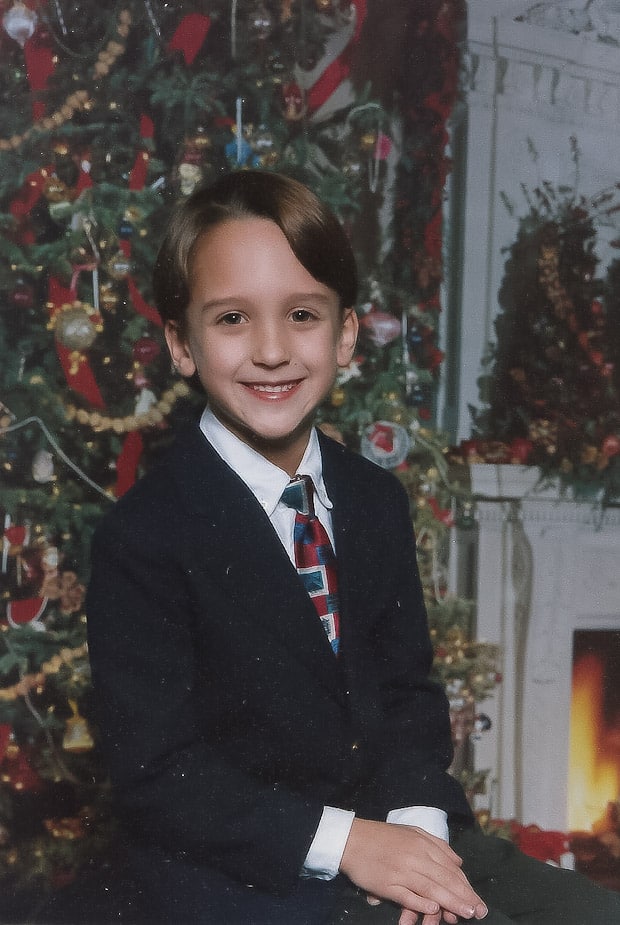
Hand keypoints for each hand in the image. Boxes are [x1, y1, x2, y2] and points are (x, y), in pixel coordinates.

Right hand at [340, 819, 486, 922]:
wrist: (351, 839)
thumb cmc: (383, 836)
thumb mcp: (412, 832)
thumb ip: (437, 845)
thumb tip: (458, 860)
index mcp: (422, 843)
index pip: (450, 867)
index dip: (465, 885)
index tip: (477, 899)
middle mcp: (415, 856)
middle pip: (444, 879)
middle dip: (465, 897)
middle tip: (479, 911)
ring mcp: (401, 871)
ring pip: (431, 888)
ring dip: (451, 902)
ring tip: (465, 914)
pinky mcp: (387, 884)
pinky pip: (407, 895)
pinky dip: (421, 903)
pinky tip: (434, 910)